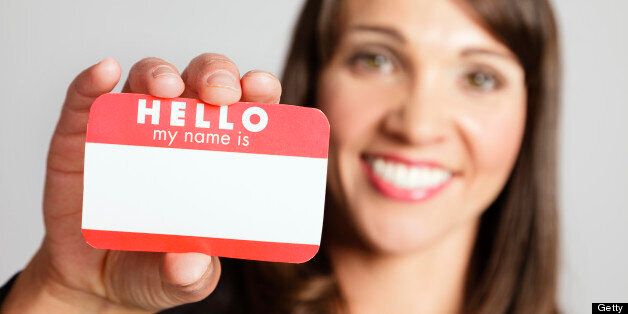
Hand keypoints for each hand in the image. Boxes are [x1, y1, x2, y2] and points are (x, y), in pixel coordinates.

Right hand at [1, 54, 281, 312]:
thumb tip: (190, 261)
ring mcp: (130, 126)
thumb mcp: (183, 279)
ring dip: (160, 74)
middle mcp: (178, 128)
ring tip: (166, 89)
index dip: (258, 91)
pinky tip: (104, 74)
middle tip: (219, 93)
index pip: (246, 109)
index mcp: (217, 153)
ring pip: (149, 79)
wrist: (92, 279)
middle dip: (215, 75)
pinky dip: (93, 81)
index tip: (263, 89)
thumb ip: (192, 275)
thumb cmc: (154, 266)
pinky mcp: (83, 134)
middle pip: (202, 81)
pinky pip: (86, 98)